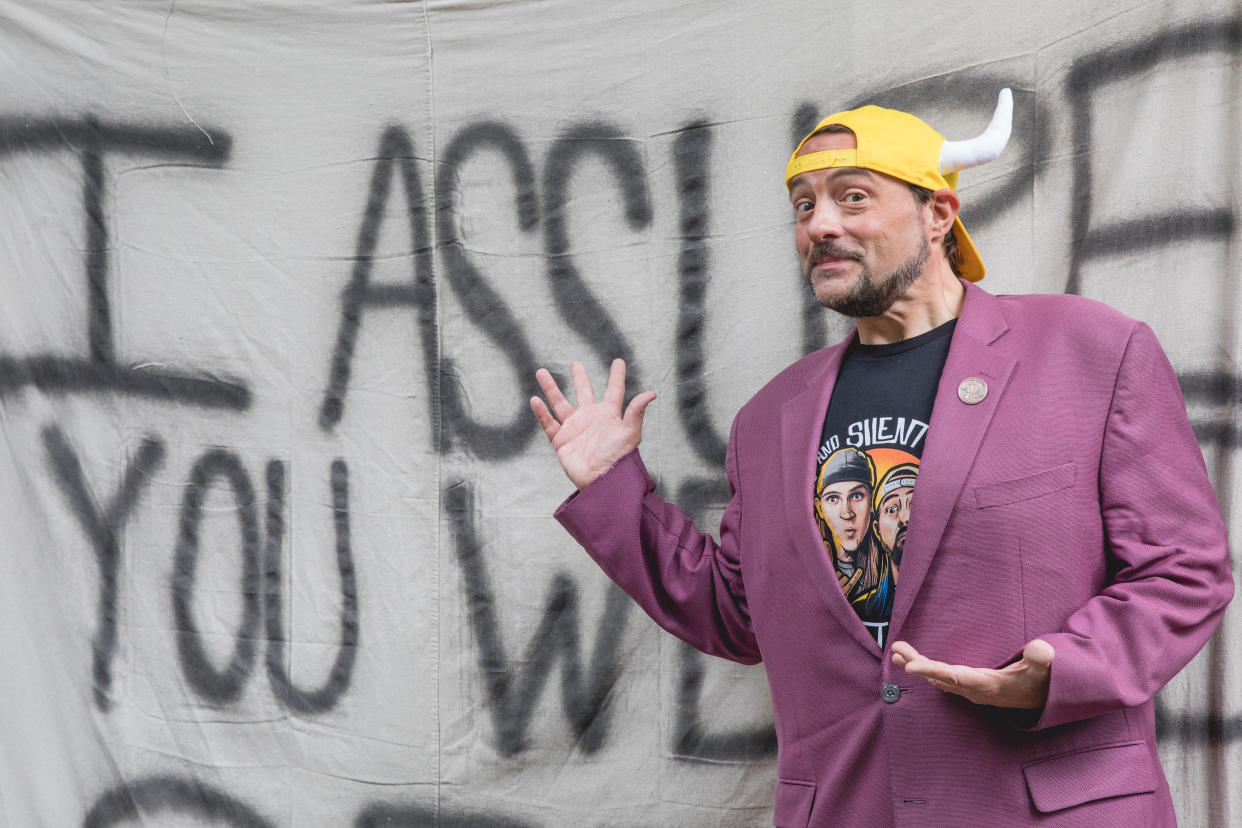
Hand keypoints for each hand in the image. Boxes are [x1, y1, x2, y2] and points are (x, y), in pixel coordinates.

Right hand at [530, 359, 656, 489]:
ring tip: (541, 371)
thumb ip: (636, 412)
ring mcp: (575, 428)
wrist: (602, 482)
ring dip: (551, 388)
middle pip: (583, 392)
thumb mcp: (630, 433)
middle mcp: (591, 418)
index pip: (614, 390)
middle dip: (579, 378)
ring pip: (559, 403)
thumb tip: (651, 393)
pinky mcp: (562, 441)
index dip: (616, 376)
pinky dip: (541, 412)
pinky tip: (535, 400)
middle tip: (575, 364)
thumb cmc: (619, 458)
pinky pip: (548, 423)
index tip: (618, 361)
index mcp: (609, 414)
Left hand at [890, 638, 1053, 709]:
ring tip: (896, 651)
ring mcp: (969, 689)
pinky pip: (942, 678)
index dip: (932, 671)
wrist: (1041, 700)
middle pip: (940, 677)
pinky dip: (926, 669)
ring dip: (917, 665)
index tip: (909, 667)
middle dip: (917, 664)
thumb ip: (1041, 659)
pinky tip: (913, 662)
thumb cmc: (1040, 682)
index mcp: (987, 685)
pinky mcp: (968, 686)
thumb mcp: (1043, 670)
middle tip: (896, 650)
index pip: (955, 678)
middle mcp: (973, 689)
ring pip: (938, 678)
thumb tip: (1041, 647)